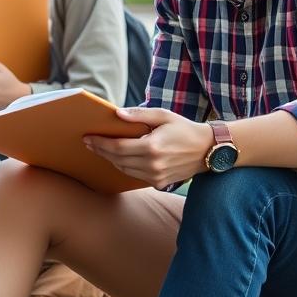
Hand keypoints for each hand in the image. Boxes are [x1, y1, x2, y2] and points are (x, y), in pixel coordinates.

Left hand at [81, 107, 214, 188]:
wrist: (208, 150)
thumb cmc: (184, 129)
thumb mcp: (163, 115)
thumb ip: (139, 114)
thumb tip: (117, 114)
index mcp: (152, 147)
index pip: (118, 147)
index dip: (100, 143)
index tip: (88, 137)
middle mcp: (153, 165)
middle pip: (117, 159)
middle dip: (101, 151)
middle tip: (89, 143)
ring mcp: (156, 177)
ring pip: (124, 169)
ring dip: (110, 160)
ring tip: (100, 149)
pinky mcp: (159, 183)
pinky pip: (134, 176)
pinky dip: (124, 167)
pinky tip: (117, 158)